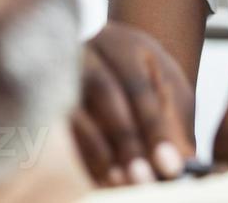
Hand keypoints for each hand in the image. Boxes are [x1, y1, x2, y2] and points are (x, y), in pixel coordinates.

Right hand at [70, 21, 196, 185]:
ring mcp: (59, 73)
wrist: (101, 55)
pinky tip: (98, 180)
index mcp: (121, 44)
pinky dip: (79, 158)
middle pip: (103, 92)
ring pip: (74, 111)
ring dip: (97, 153)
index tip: (172, 166)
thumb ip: (175, 121)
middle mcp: (85, 52)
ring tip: (120, 183)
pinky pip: (58, 130)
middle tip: (146, 179)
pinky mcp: (44, 97)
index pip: (138, 86)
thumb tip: (183, 161)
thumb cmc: (140, 75)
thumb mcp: (166, 87)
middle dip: (127, 141)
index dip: (155, 129)